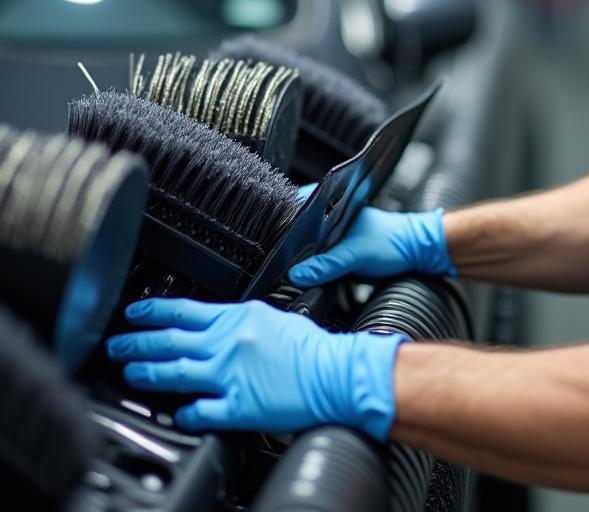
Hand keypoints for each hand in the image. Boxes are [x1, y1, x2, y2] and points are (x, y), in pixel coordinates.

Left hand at [106, 298, 406, 438]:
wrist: (336, 373)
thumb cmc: (314, 348)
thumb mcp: (274, 317)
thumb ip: (242, 321)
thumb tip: (217, 327)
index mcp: (239, 317)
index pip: (185, 311)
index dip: (153, 313)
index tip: (134, 314)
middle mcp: (229, 344)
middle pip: (171, 340)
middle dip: (137, 342)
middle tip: (116, 344)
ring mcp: (230, 375)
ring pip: (175, 373)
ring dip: (147, 372)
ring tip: (130, 372)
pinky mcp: (237, 405)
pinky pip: (200, 411)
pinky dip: (184, 412)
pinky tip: (176, 412)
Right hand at [289, 206, 454, 285]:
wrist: (417, 253)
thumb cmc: (393, 241)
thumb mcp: (356, 253)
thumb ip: (327, 264)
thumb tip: (297, 274)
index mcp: (334, 209)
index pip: (300, 209)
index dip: (282, 221)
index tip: (267, 234)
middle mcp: (332, 222)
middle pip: (301, 233)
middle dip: (289, 245)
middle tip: (274, 259)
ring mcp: (336, 239)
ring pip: (310, 249)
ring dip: (301, 259)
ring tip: (285, 269)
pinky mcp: (341, 256)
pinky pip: (321, 262)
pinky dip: (314, 269)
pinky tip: (306, 276)